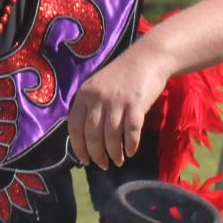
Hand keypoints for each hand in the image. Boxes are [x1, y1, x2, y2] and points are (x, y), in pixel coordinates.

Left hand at [69, 49, 171, 168]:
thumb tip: (86, 139)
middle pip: (93, 135)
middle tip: (103, 164)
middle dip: (97, 155)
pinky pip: (131, 132)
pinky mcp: (136, 105)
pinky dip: (130, 145)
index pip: (75, 127)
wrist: (147, 58)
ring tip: (118, 160)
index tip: (84, 160)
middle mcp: (98, 98)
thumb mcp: (98, 86)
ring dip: (114, 154)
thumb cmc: (122, 75)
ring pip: (111, 137)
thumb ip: (90, 107)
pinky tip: (131, 151)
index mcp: (85, 94)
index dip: (79, 147)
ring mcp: (117, 102)